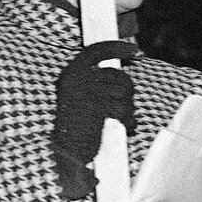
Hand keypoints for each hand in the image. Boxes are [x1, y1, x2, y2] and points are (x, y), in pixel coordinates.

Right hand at [49, 40, 137, 201]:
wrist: (63, 153)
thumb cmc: (75, 130)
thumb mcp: (82, 100)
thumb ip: (99, 84)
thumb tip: (125, 74)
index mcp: (71, 74)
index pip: (96, 51)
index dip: (118, 48)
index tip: (137, 52)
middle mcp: (77, 78)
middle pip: (120, 75)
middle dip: (128, 94)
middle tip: (124, 110)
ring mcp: (86, 91)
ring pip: (125, 92)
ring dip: (128, 109)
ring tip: (121, 121)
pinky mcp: (95, 106)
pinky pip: (123, 108)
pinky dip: (129, 119)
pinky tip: (126, 127)